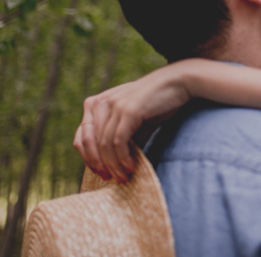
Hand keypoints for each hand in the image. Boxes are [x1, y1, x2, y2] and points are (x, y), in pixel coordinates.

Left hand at [73, 64, 190, 181]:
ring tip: (123, 177)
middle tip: (111, 179)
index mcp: (98, 102)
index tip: (101, 172)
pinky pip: (119, 141)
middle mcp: (102, 102)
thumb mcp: (134, 120)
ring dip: (113, 165)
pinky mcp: (128, 111)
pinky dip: (122, 158)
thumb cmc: (158, 101)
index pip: (82, 136)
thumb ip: (123, 137)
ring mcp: (115, 105)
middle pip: (89, 142)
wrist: (178, 82)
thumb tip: (118, 163)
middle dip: (98, 164)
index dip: (88, 158)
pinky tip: (131, 167)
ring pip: (104, 144)